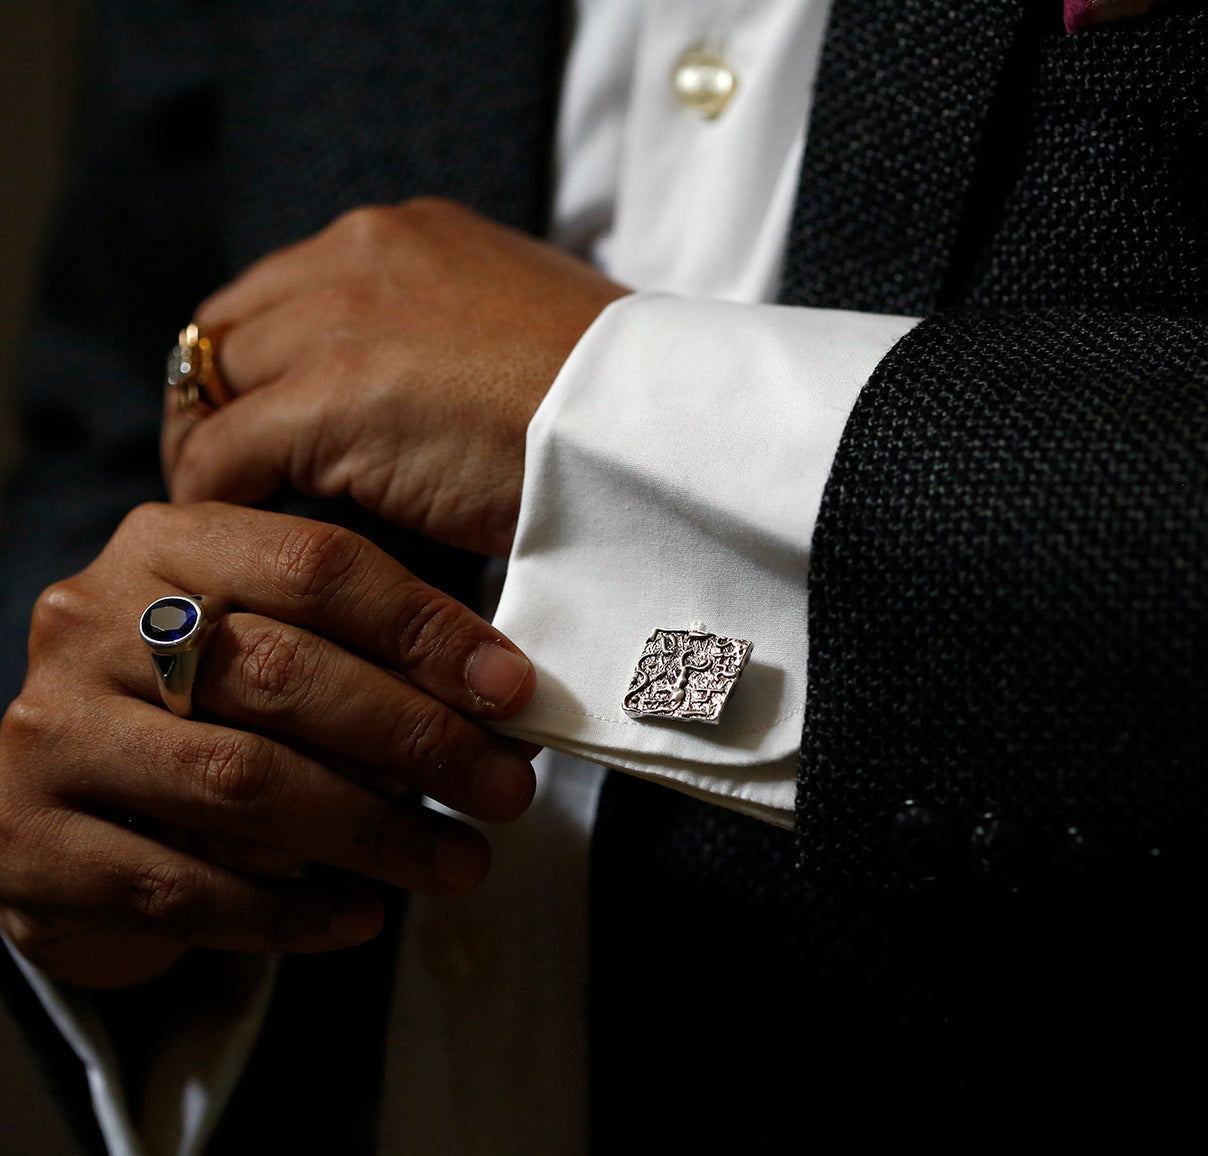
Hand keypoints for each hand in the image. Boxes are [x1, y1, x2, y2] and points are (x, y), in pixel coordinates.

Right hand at [0, 502, 537, 988]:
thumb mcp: (268, 643)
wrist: (60, 801)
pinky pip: (184, 888)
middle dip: (416, 738)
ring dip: (374, 832)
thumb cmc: (204, 710)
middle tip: (505, 789)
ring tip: (462, 861)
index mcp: (165, 547)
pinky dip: (290, 911)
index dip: (425, 628)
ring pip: (242, 782)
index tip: (511, 690)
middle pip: (284, 673)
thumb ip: (360, 651)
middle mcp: (91, 623)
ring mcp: (51, 734)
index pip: (316, 565)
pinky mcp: (30, 845)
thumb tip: (501, 700)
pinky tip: (364, 915)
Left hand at [162, 197, 629, 554]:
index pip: (285, 288)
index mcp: (406, 234)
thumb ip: (450, 336)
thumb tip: (419, 396)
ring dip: (214, 453)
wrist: (654, 421)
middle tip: (232, 477)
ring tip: (237, 515)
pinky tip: (254, 539)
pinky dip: (221, 499)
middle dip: (219, 402)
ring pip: (213, 388)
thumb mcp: (519, 328)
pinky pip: (224, 457)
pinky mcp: (330, 401)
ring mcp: (339, 322)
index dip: (264, 361)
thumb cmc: (609, 398)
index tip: (268, 421)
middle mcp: (357, 254)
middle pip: (230, 328)